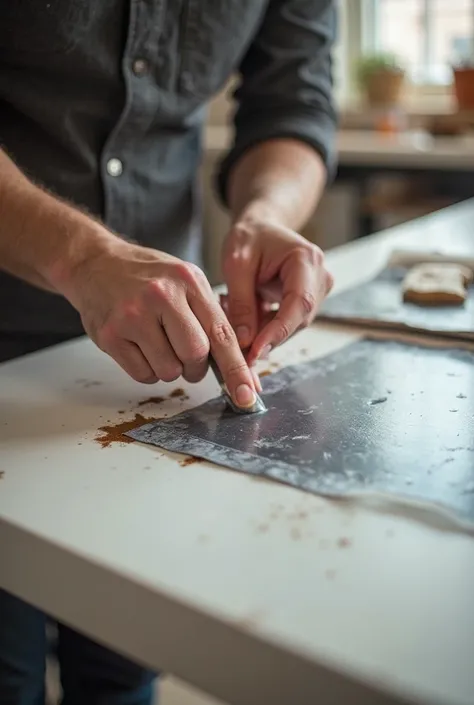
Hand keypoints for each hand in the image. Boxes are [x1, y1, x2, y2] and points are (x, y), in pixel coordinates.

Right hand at [65, 240, 260, 406]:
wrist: (95, 263)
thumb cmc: (147, 277)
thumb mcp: (185, 282)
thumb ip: (211, 319)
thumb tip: (241, 369)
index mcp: (189, 281)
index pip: (222, 334)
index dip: (237, 369)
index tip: (248, 395)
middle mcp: (162, 295)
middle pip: (195, 356)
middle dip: (195, 367)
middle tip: (186, 357)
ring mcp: (133, 315)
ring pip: (169, 371)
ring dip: (168, 368)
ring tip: (156, 342)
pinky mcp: (111, 334)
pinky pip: (142, 374)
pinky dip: (146, 370)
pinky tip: (138, 345)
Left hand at [222, 214, 332, 363]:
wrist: (261, 228)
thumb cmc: (250, 237)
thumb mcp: (236, 264)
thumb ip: (241, 302)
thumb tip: (245, 341)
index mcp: (306, 259)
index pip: (299, 303)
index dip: (278, 331)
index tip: (255, 350)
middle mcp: (320, 276)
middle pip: (298, 319)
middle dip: (267, 337)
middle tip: (237, 348)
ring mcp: (317, 290)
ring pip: (292, 326)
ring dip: (264, 332)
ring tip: (236, 323)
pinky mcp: (308, 301)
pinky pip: (288, 323)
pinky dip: (266, 327)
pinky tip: (247, 320)